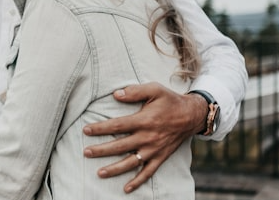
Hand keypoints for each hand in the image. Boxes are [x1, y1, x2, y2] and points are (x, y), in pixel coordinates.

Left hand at [82, 82, 204, 192]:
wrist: (192, 115)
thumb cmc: (170, 100)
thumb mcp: (155, 89)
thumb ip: (135, 91)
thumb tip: (116, 94)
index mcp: (144, 120)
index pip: (117, 125)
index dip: (100, 128)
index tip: (86, 130)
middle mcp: (148, 137)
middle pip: (120, 146)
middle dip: (101, 150)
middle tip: (86, 152)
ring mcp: (154, 150)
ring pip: (131, 162)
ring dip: (115, 169)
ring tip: (99, 173)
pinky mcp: (160, 157)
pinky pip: (148, 172)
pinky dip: (138, 181)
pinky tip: (126, 188)